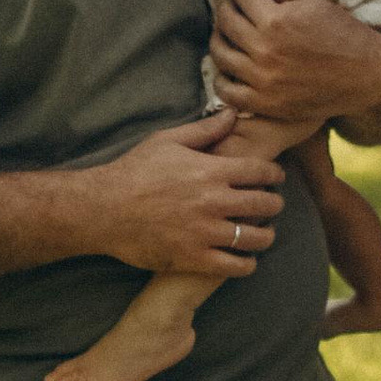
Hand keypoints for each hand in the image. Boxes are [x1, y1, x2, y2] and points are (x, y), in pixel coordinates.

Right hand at [83, 116, 284, 279]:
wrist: (104, 209)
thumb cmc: (134, 171)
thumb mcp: (167, 141)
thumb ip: (204, 130)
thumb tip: (232, 114)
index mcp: (210, 171)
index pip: (261, 171)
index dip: (275, 174)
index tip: (275, 177)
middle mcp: (213, 202)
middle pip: (266, 205)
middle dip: (274, 203)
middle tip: (271, 205)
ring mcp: (205, 233)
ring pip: (256, 238)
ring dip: (265, 235)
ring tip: (262, 233)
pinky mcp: (194, 259)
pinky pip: (236, 266)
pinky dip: (246, 263)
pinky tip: (244, 258)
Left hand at [209, 0, 380, 132]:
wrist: (367, 76)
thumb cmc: (342, 33)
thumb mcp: (310, 0)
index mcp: (276, 20)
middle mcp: (264, 50)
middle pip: (225, 19)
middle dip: (226, 3)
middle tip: (234, 1)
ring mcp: (262, 80)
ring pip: (219, 52)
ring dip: (219, 36)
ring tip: (230, 30)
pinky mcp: (264, 104)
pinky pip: (226, 91)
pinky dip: (221, 77)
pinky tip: (230, 65)